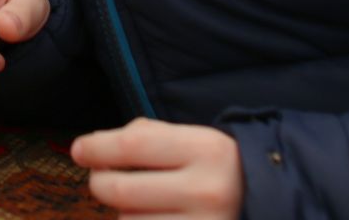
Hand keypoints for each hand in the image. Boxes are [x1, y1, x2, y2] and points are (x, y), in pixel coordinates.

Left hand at [73, 120, 244, 218]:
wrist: (268, 204)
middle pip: (121, 190)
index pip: (133, 145)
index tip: (79, 150)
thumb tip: (91, 149)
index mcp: (206, 150)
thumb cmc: (215, 169)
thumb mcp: (193, 140)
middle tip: (102, 178)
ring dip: (125, 212)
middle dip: (101, 183)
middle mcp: (207, 192)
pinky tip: (154, 217)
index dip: (98, 148)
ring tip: (147, 203)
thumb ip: (146, 136)